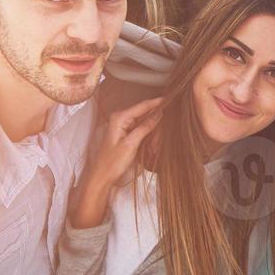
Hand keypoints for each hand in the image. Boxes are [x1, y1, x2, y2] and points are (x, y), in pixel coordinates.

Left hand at [71, 97, 163, 227]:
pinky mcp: (126, 133)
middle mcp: (120, 118)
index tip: (171, 98)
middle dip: (156, 119)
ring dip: (153, 129)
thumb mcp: (131, 144)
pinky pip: (141, 129)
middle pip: (144, 112)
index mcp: (119, 117)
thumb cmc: (112, 162)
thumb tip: (159, 113)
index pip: (142, 105)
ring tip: (158, 140)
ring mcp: (123, 125)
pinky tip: (153, 142)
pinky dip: (149, 134)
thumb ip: (145, 127)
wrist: (102, 176)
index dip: (157, 102)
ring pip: (144, 121)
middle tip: (168, 126)